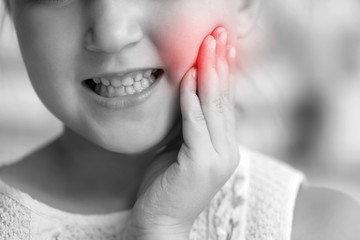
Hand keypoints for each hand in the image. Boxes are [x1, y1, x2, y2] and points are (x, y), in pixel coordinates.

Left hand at [124, 27, 238, 239]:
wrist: (160, 222)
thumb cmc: (166, 184)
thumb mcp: (179, 149)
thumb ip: (189, 125)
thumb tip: (188, 94)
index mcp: (225, 147)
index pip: (226, 104)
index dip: (225, 74)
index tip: (223, 48)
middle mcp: (228, 151)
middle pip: (224, 100)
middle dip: (220, 65)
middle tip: (218, 36)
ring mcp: (217, 158)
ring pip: (214, 107)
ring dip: (209, 74)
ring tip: (207, 46)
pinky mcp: (201, 164)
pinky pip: (195, 123)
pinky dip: (190, 98)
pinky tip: (187, 77)